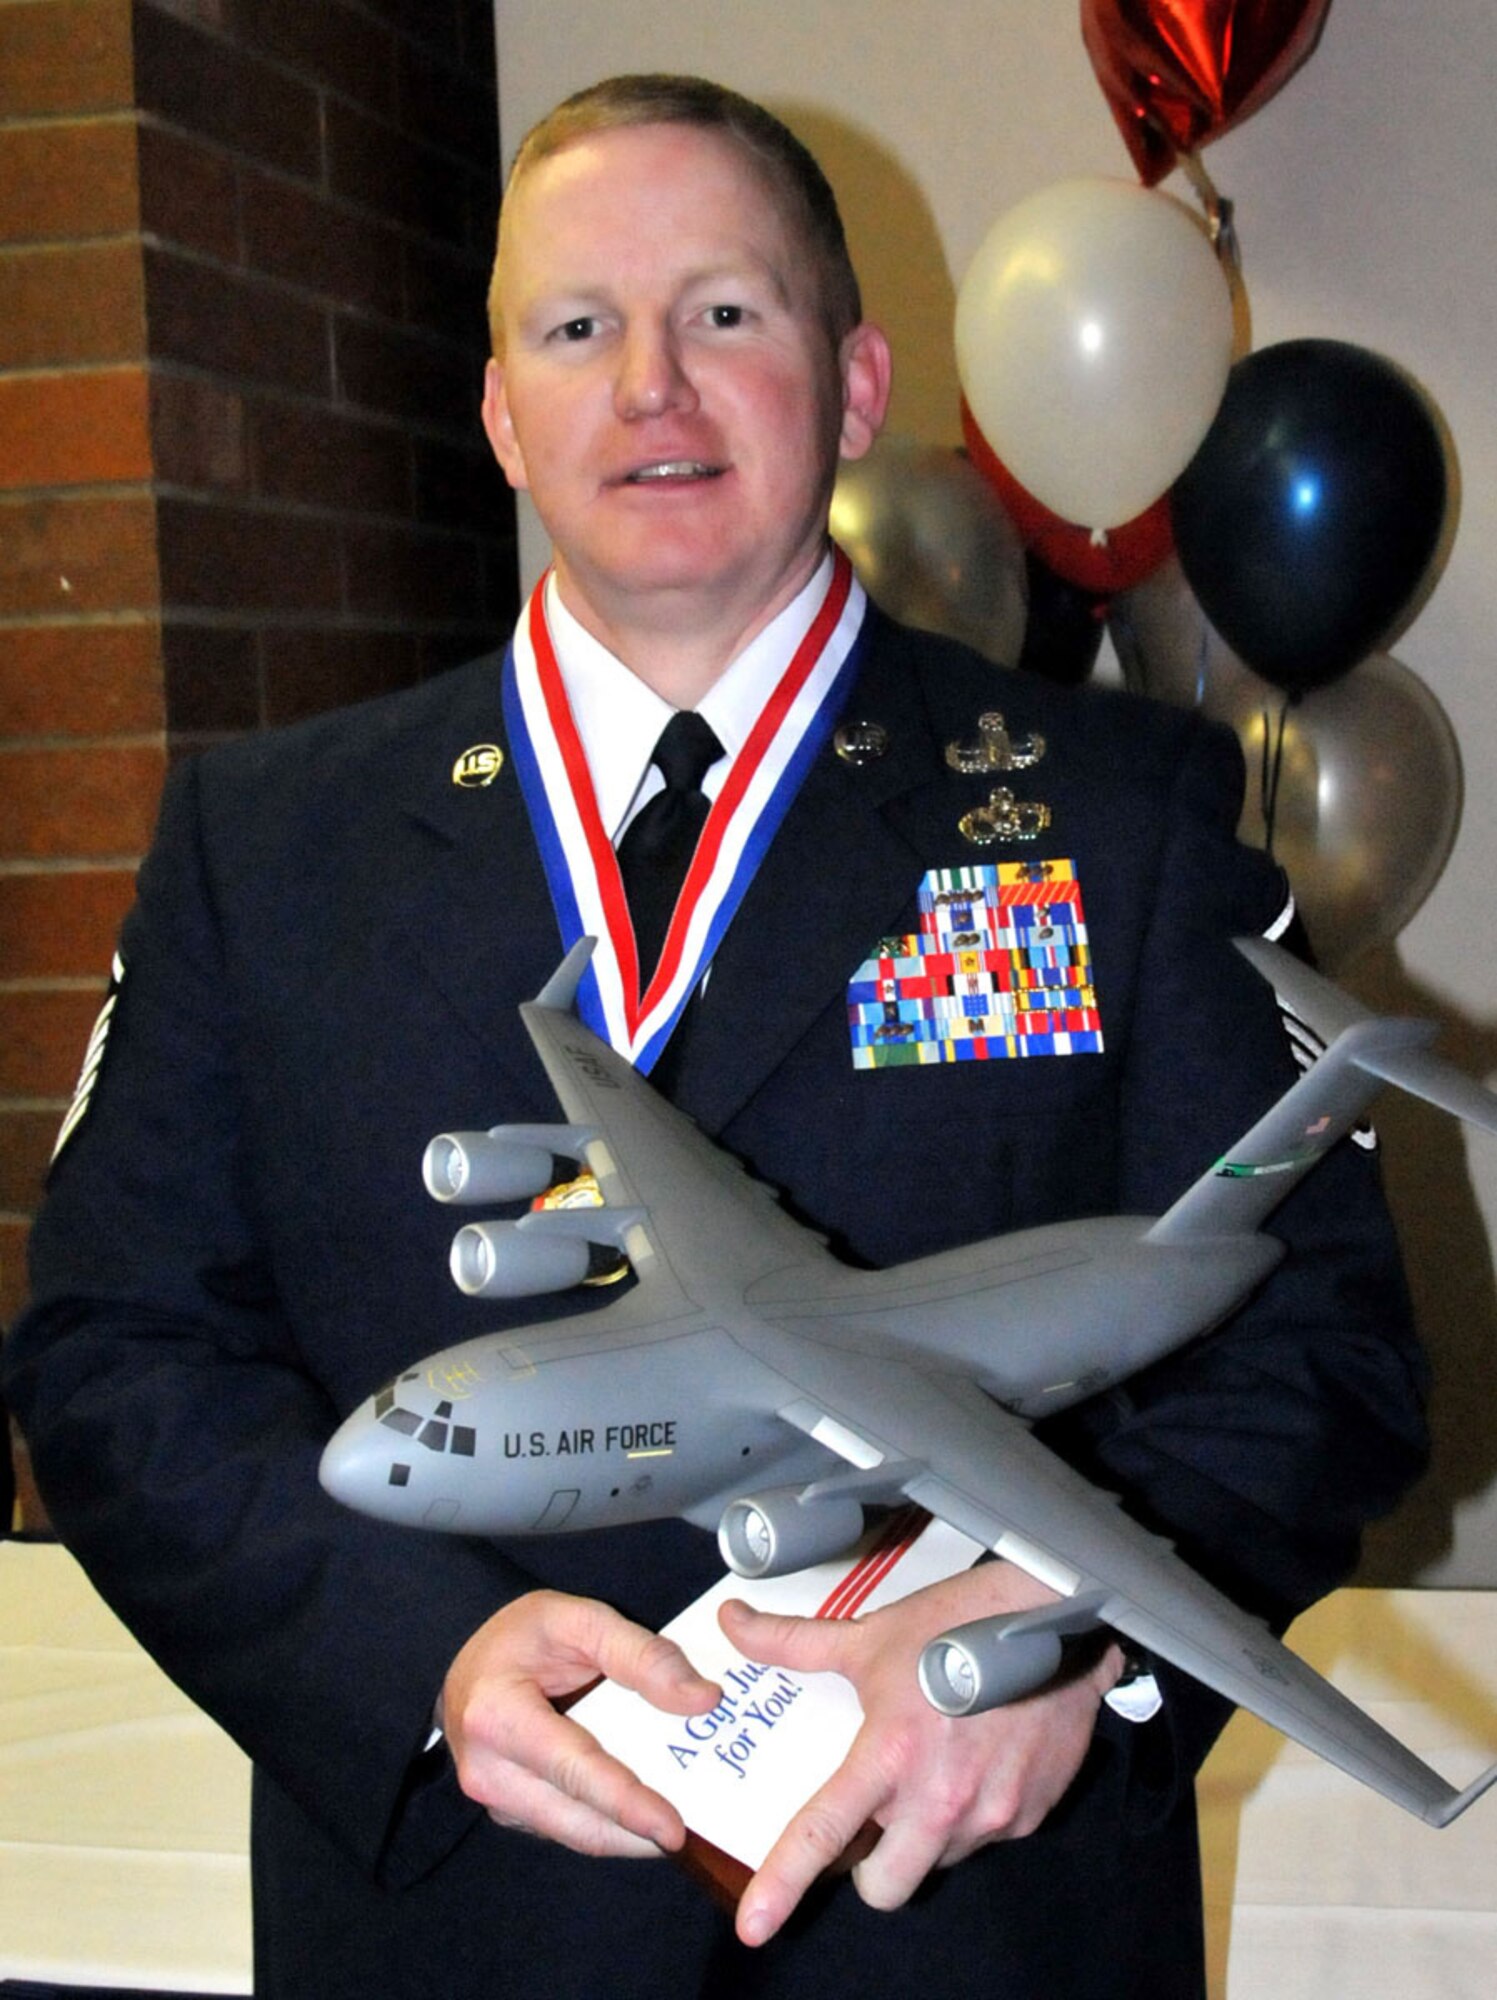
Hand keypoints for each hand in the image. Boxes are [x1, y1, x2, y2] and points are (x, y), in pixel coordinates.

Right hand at [441, 1588, 719, 1858]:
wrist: (471, 1658)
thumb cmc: (523, 1635)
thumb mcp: (581, 1620)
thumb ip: (642, 1655)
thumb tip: (703, 1699)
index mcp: (498, 1717)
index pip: (575, 1772)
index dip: (628, 1804)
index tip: (673, 1829)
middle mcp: (489, 1773)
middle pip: (578, 1821)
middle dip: (638, 1832)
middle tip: (696, 1829)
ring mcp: (496, 1800)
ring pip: (576, 1833)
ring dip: (628, 1833)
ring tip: (681, 1819)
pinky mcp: (511, 1813)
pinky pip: (568, 1827)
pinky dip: (608, 1823)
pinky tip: (643, 1807)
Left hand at [722, 1563, 1123, 1944]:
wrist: (1056, 1617)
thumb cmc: (957, 1622)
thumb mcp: (870, 1635)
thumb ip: (793, 1643)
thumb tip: (732, 1624)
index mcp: (892, 1755)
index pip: (824, 1833)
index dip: (783, 1884)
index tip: (753, 1926)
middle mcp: (941, 1798)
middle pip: (885, 1886)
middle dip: (871, 1865)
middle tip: (874, 1813)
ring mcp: (992, 1813)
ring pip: (936, 1862)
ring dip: (922, 1834)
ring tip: (931, 1770)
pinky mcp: (1030, 1815)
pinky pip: (984, 1839)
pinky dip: (970, 1815)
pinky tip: (975, 1761)